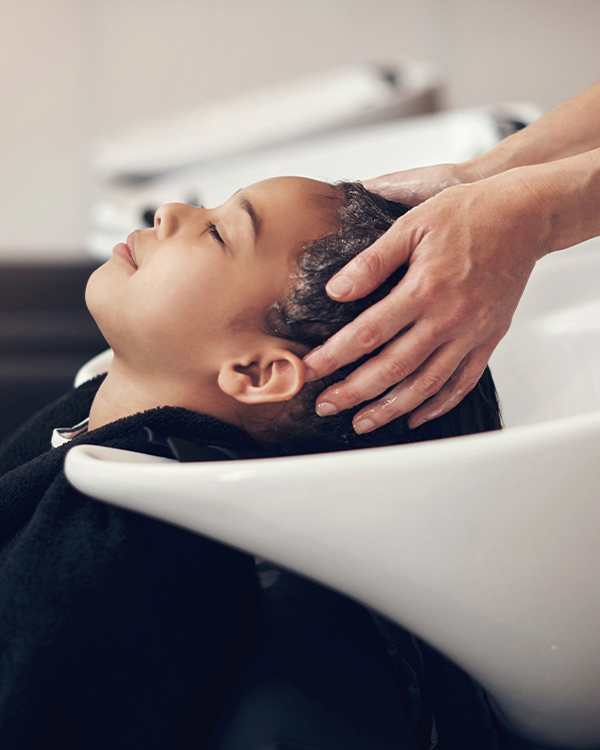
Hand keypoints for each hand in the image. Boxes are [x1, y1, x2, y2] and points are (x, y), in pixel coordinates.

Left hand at [304, 169, 547, 432]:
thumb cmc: (468, 214)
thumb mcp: (412, 224)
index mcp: (424, 289)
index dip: (335, 356)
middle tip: (326, 406)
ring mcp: (471, 333)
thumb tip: (336, 290)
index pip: (368, 333)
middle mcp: (448, 318)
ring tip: (363, 422)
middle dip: (355, 392)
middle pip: (393, 368)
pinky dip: (438, 404)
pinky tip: (415, 416)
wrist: (525, 215)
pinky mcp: (489, 339)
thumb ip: (372, 261)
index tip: (310, 371)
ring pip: (427, 384)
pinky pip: (463, 381)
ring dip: (392, 408)